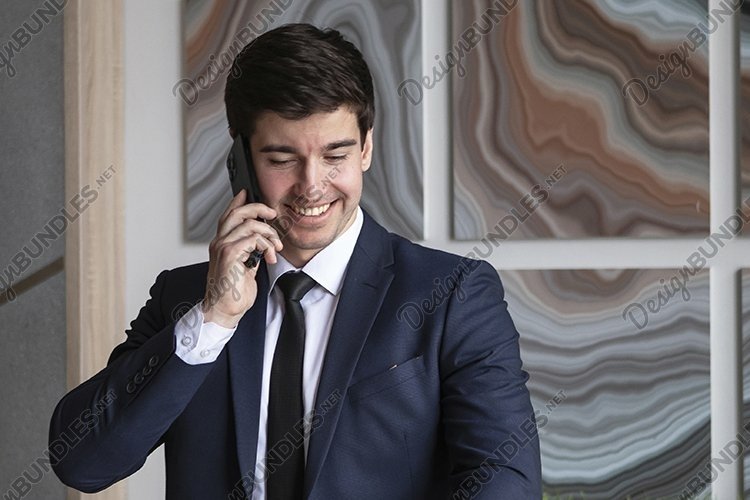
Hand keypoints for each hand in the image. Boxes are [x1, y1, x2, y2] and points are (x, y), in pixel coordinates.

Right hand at [202, 190, 282, 326]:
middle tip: (273, 215)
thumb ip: (249, 251)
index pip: (228, 215)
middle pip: (237, 212)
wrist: (224, 310)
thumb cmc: (233, 292)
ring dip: (269, 233)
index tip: (248, 193)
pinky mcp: (230, 255)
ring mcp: (222, 247)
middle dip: (259, 208)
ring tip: (275, 248)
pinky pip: (253, 239)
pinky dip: (266, 245)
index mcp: (221, 243)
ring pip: (249, 224)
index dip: (238, 201)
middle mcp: (219, 242)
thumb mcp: (245, 266)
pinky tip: (270, 257)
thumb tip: (262, 240)